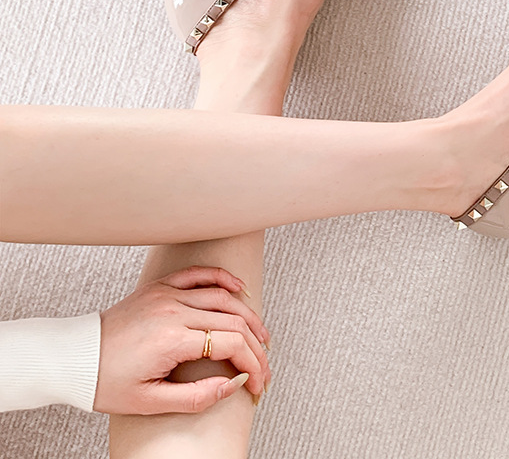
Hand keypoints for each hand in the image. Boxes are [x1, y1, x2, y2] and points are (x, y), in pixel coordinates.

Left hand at [94, 266, 269, 414]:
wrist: (75, 358)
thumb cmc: (106, 382)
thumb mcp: (150, 402)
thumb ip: (197, 397)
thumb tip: (233, 385)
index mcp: (172, 339)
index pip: (231, 344)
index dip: (252, 364)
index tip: (257, 383)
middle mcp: (174, 310)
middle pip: (234, 321)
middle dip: (256, 346)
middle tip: (265, 366)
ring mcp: (168, 294)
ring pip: (223, 296)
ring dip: (248, 315)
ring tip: (262, 334)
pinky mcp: (161, 287)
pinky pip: (199, 275)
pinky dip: (223, 279)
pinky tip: (239, 289)